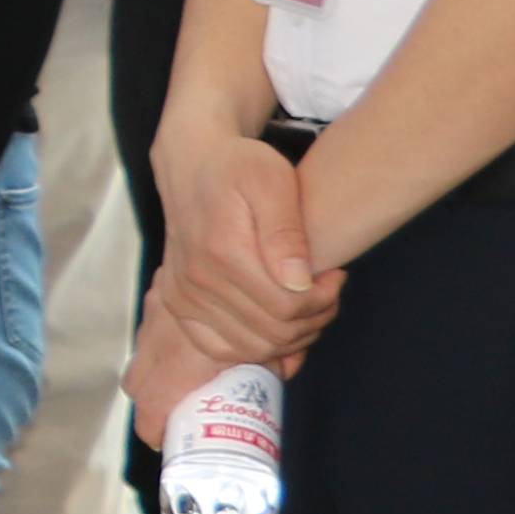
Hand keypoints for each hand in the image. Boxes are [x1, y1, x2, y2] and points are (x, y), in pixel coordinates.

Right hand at [151, 128, 338, 372]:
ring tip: (308, 304)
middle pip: (272, 332)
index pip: (287, 307)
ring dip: (291, 337)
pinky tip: (276, 325)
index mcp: (221, 253)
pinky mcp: (177, 304)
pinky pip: (218, 348)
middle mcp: (196, 282)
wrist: (192, 164)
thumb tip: (298, 282)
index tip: (337, 275)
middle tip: (329, 291)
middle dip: (314, 319)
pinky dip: (254, 349)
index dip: (324, 300)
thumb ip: (285, 232)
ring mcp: (183, 297)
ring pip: (251, 347)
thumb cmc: (239, 167)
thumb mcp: (272, 182)